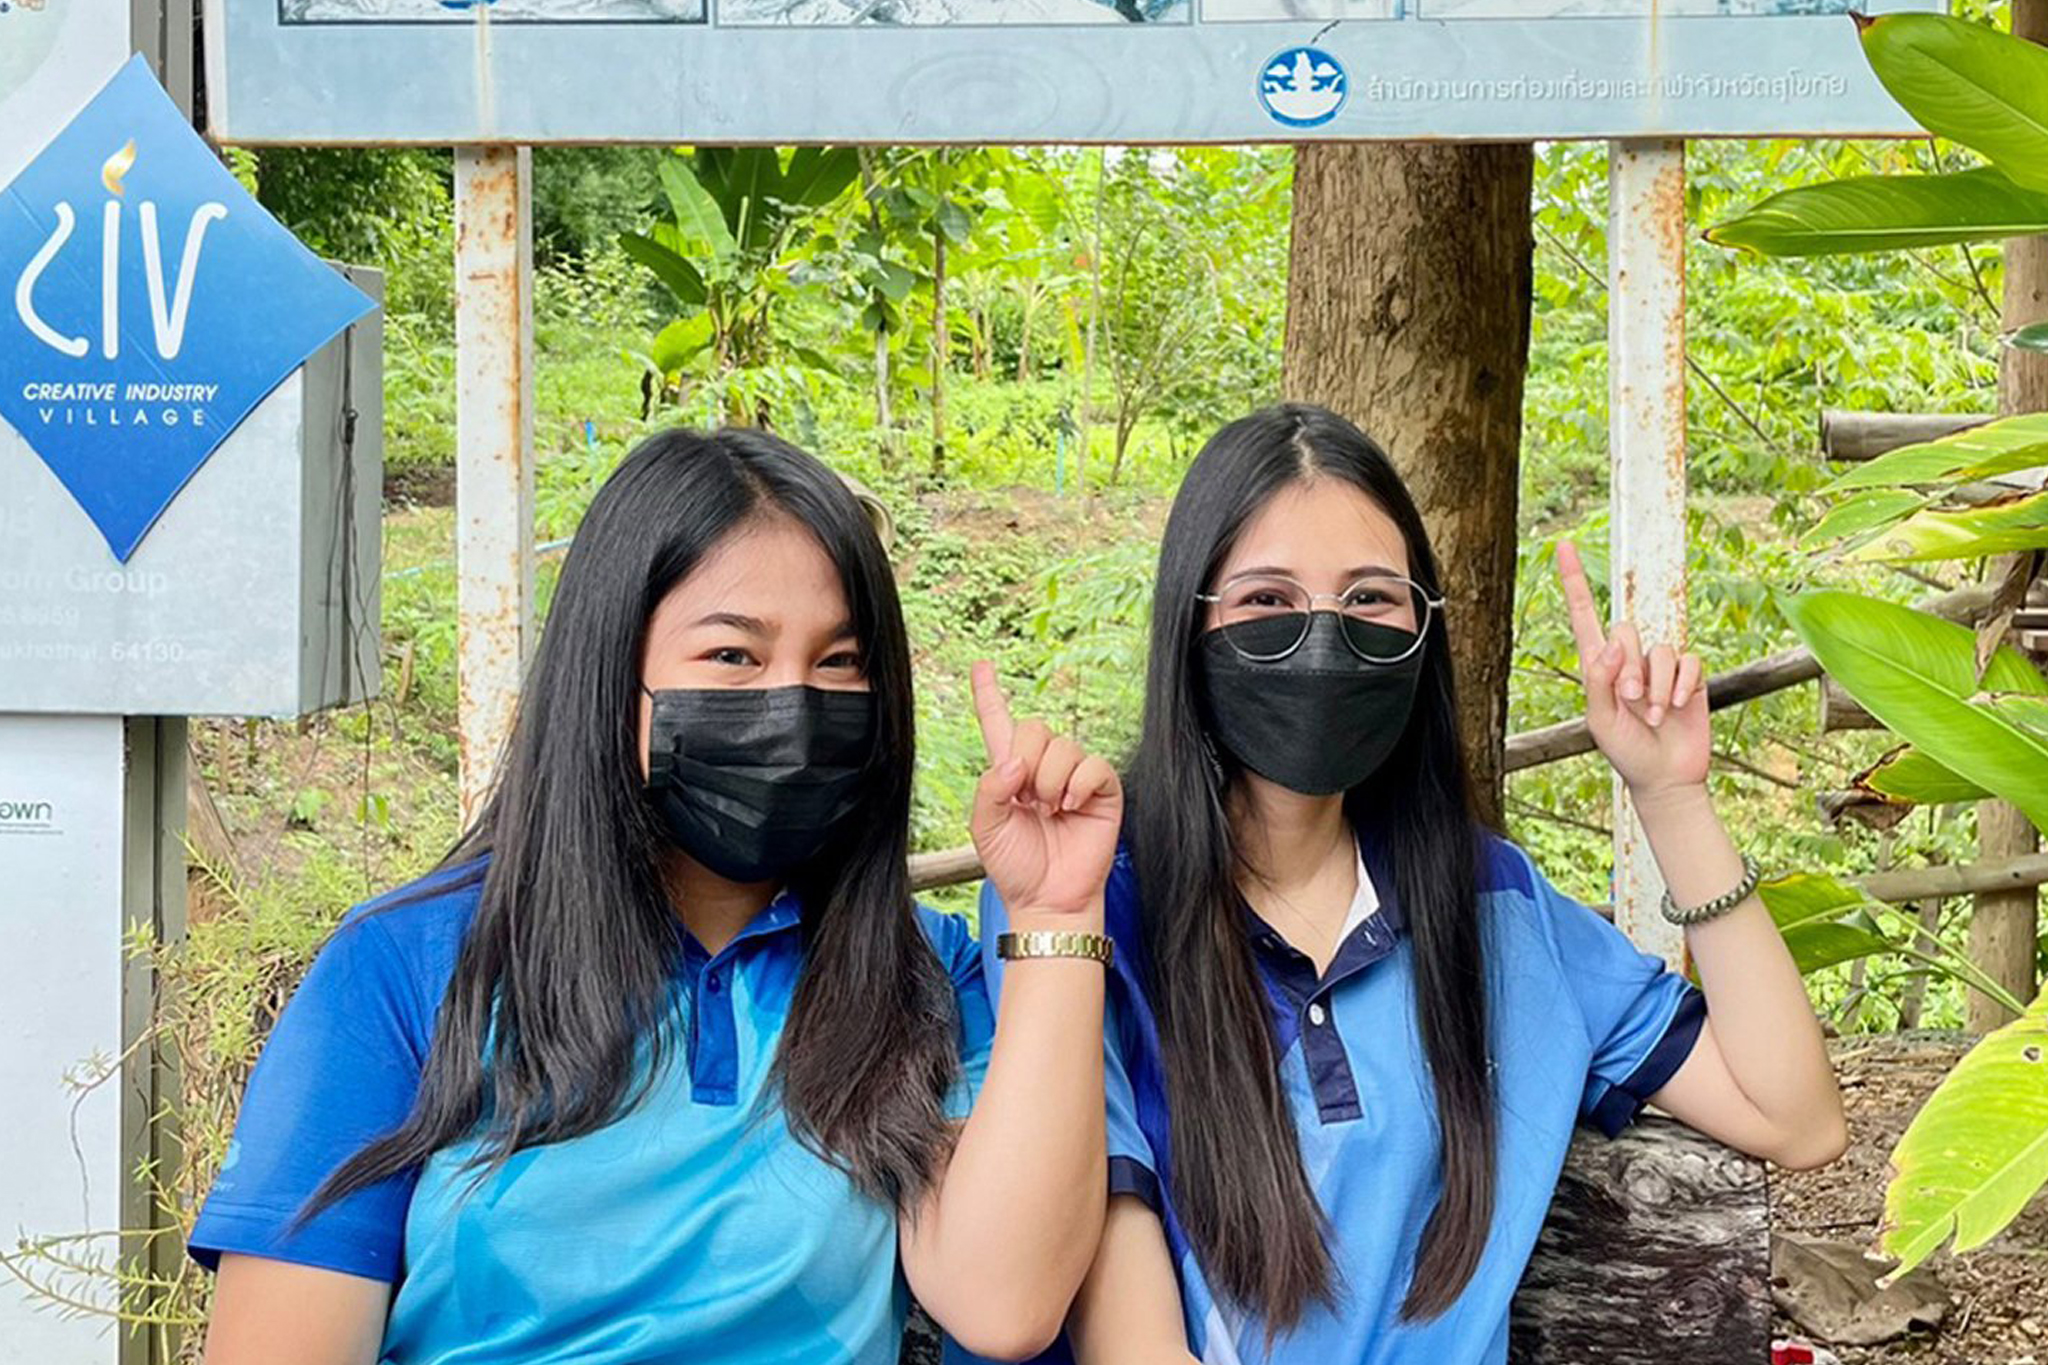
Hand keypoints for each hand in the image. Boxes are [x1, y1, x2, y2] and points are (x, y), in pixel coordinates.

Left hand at [968, 660, 1122, 921]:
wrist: (1047, 899)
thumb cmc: (1016, 866)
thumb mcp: (984, 828)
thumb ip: (989, 788)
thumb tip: (1016, 762)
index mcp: (1010, 772)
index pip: (999, 723)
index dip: (988, 694)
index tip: (981, 665)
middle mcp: (1043, 768)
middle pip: (1034, 727)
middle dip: (1026, 760)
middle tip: (1026, 800)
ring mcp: (1074, 777)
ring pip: (1063, 746)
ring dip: (1050, 781)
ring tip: (1049, 812)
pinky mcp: (1102, 790)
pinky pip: (1093, 765)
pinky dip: (1078, 784)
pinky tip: (1069, 807)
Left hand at [1555, 540, 1709, 802]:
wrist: (1665, 776)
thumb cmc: (1625, 750)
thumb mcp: (1599, 720)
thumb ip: (1599, 680)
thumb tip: (1612, 643)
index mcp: (1598, 665)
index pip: (1585, 616)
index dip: (1574, 581)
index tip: (1564, 546)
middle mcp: (1628, 659)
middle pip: (1626, 630)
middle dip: (1628, 668)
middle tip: (1631, 700)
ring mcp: (1659, 666)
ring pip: (1659, 649)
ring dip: (1655, 685)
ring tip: (1653, 714)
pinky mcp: (1688, 675)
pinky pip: (1687, 661)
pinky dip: (1680, 685)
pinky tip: (1675, 707)